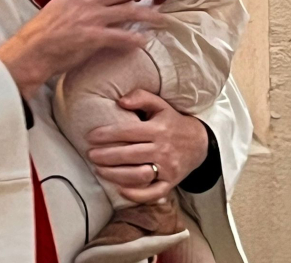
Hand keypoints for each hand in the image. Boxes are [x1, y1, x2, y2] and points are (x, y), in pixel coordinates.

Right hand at [0, 0, 171, 98]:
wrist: (31, 51)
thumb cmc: (44, 32)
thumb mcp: (62, 6)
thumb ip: (81, 0)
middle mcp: (87, 0)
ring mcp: (90, 18)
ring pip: (128, 11)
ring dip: (150, 15)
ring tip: (164, 19)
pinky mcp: (92, 38)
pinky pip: (121, 37)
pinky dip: (135, 39)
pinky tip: (145, 42)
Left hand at [86, 89, 208, 202]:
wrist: (200, 143)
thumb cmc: (173, 121)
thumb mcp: (160, 105)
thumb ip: (141, 97)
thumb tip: (120, 101)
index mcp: (159, 129)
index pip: (129, 132)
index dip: (107, 134)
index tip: (90, 136)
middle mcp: (163, 149)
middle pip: (130, 155)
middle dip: (106, 156)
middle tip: (90, 155)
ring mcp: (168, 168)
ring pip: (138, 175)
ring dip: (115, 174)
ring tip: (98, 170)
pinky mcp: (171, 183)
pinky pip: (153, 193)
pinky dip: (136, 194)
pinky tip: (120, 189)